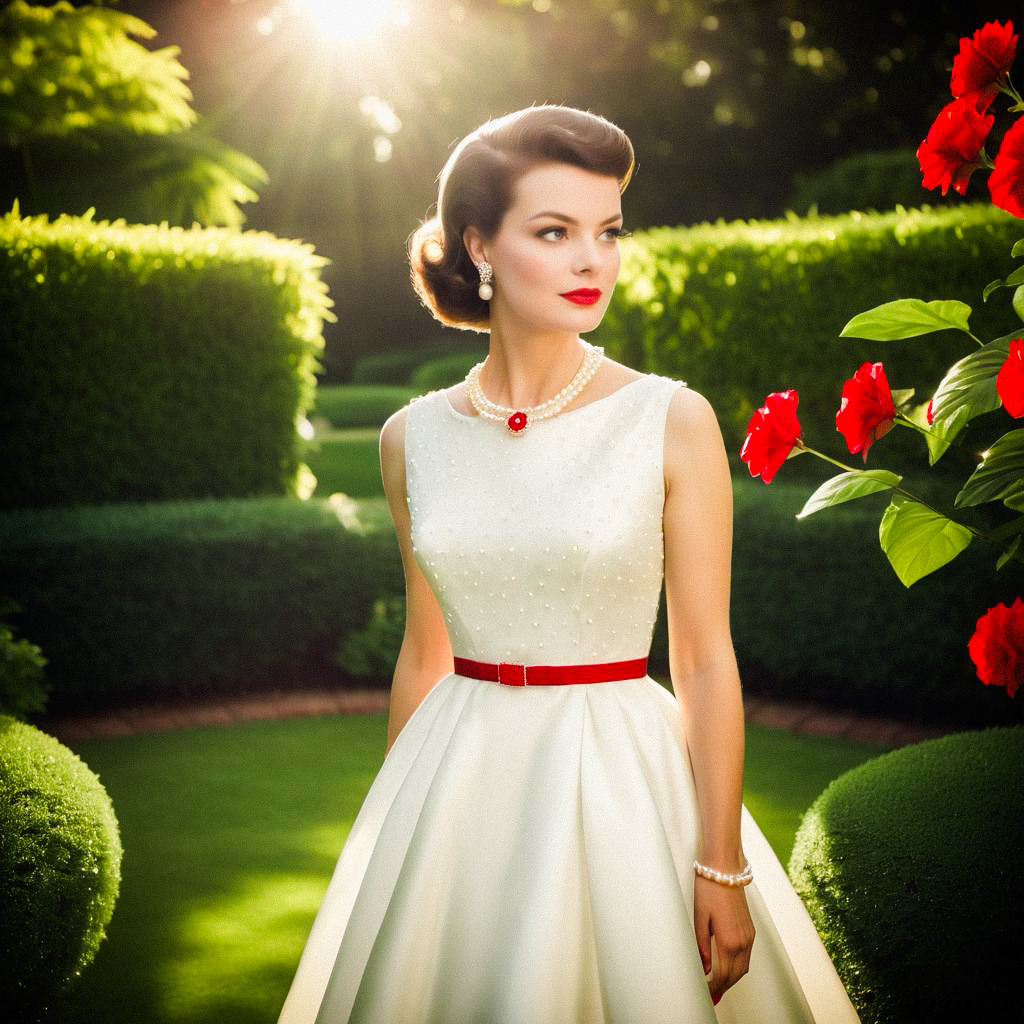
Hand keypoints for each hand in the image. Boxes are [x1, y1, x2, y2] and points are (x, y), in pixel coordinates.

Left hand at [694, 874, 754, 1005]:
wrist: (725, 869)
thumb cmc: (709, 889)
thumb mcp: (699, 918)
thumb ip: (702, 946)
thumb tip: (705, 967)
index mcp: (729, 941)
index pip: (723, 975)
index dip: (714, 988)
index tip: (706, 994)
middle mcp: (743, 941)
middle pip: (735, 975)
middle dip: (723, 987)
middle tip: (711, 995)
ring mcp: (749, 935)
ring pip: (744, 967)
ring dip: (732, 979)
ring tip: (718, 985)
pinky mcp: (751, 928)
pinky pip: (747, 956)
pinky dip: (738, 967)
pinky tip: (728, 966)